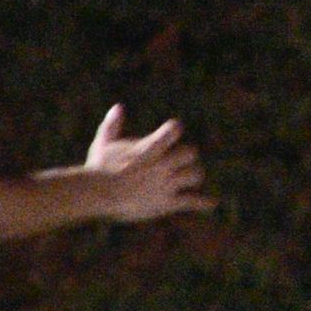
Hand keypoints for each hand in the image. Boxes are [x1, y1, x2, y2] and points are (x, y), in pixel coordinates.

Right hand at [82, 107, 211, 225]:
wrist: (98, 194)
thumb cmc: (98, 168)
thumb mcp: (103, 143)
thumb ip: (113, 125)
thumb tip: (118, 106)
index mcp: (151, 147)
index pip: (175, 130)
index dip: (173, 130)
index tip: (172, 131)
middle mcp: (163, 164)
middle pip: (190, 153)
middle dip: (186, 156)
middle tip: (180, 160)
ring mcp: (167, 183)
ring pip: (195, 175)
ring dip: (194, 175)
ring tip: (190, 177)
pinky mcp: (167, 202)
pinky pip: (192, 201)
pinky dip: (204, 202)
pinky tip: (212, 204)